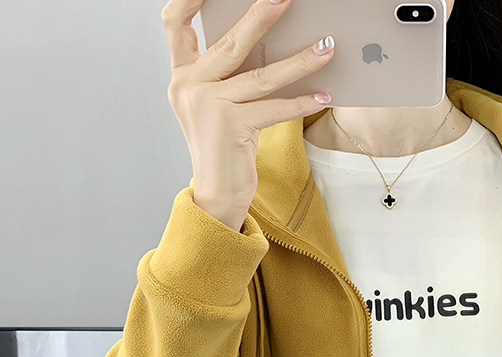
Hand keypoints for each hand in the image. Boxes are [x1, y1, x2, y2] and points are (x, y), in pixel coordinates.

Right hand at [162, 0, 334, 228]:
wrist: (217, 193)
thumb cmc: (223, 147)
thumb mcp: (217, 104)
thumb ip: (229, 74)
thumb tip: (270, 42)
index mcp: (182, 75)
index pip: (175, 22)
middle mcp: (189, 86)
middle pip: (230, 42)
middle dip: (261, 15)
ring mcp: (208, 107)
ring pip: (261, 76)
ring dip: (299, 60)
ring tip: (327, 46)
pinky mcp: (231, 127)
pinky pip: (274, 108)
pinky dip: (301, 102)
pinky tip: (322, 95)